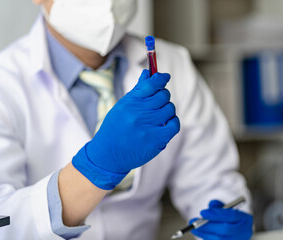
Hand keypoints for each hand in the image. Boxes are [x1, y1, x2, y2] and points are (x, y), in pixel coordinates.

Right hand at [72, 69, 179, 188]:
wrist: (108, 156)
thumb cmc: (115, 129)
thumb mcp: (122, 107)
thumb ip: (138, 90)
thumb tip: (148, 72)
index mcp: (130, 102)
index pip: (151, 84)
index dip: (160, 78)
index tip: (164, 77)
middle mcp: (139, 113)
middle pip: (163, 95)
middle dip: (162, 97)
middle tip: (157, 103)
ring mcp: (148, 127)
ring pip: (170, 109)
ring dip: (167, 110)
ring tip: (158, 116)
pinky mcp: (156, 140)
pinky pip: (174, 124)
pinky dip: (172, 122)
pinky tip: (165, 124)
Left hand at [190, 200, 252, 239]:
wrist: (241, 232)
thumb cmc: (232, 218)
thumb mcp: (228, 209)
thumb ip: (219, 206)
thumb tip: (211, 205)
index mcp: (245, 219)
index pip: (231, 216)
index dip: (216, 214)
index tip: (202, 212)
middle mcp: (244, 232)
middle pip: (225, 230)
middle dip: (208, 225)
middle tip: (194, 221)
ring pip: (219, 239)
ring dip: (204, 233)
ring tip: (193, 228)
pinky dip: (207, 238)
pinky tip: (200, 233)